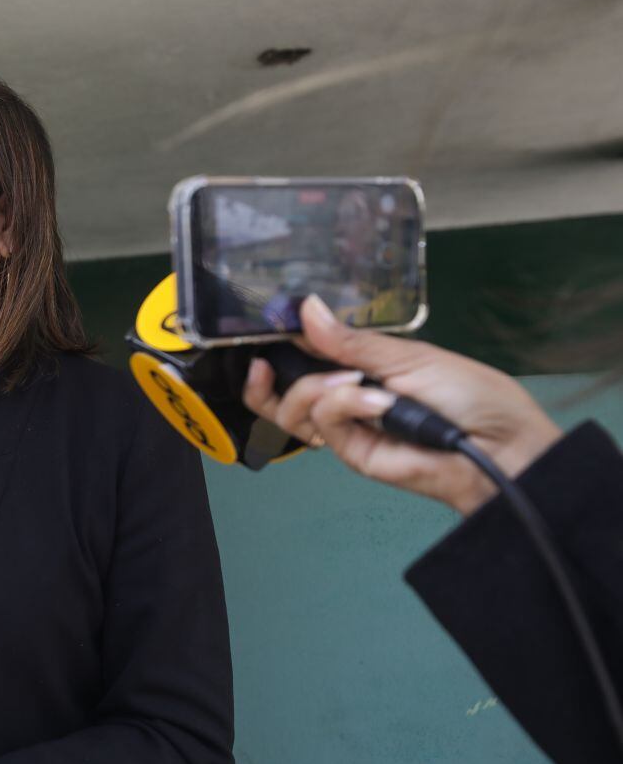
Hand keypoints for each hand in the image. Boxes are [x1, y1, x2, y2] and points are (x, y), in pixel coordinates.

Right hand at [243, 295, 562, 514]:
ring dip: (313, 390)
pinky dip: (343, 405)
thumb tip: (307, 309)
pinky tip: (376, 402)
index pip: (305, 357)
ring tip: (352, 383)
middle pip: (282, 393)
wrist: (499, 445)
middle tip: (265, 363)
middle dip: (267, 378)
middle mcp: (347, 399)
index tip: (266, 329)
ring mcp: (348, 429)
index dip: (280, 345)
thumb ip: (351, 341)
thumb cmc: (470, 396)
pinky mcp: (353, 453)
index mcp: (360, 369)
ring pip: (292, 411)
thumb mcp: (409, 355)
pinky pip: (323, 424)